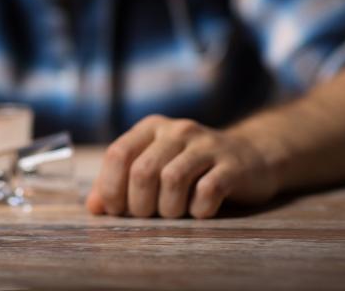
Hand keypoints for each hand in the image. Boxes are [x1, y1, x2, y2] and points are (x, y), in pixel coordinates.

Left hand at [86, 115, 278, 218]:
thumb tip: (94, 207)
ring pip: (173, 179)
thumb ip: (121, 183)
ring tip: (173, 214)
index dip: (110, 187)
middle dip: (139, 204)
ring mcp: (206, 145)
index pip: (117, 154)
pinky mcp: (232, 165)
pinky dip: (198, 208)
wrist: (251, 155)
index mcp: (151, 128)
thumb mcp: (154, 166)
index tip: (115, 210)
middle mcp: (176, 130)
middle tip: (147, 216)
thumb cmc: (191, 167)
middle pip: (142, 171)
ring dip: (168, 208)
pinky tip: (199, 211)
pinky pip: (208, 190)